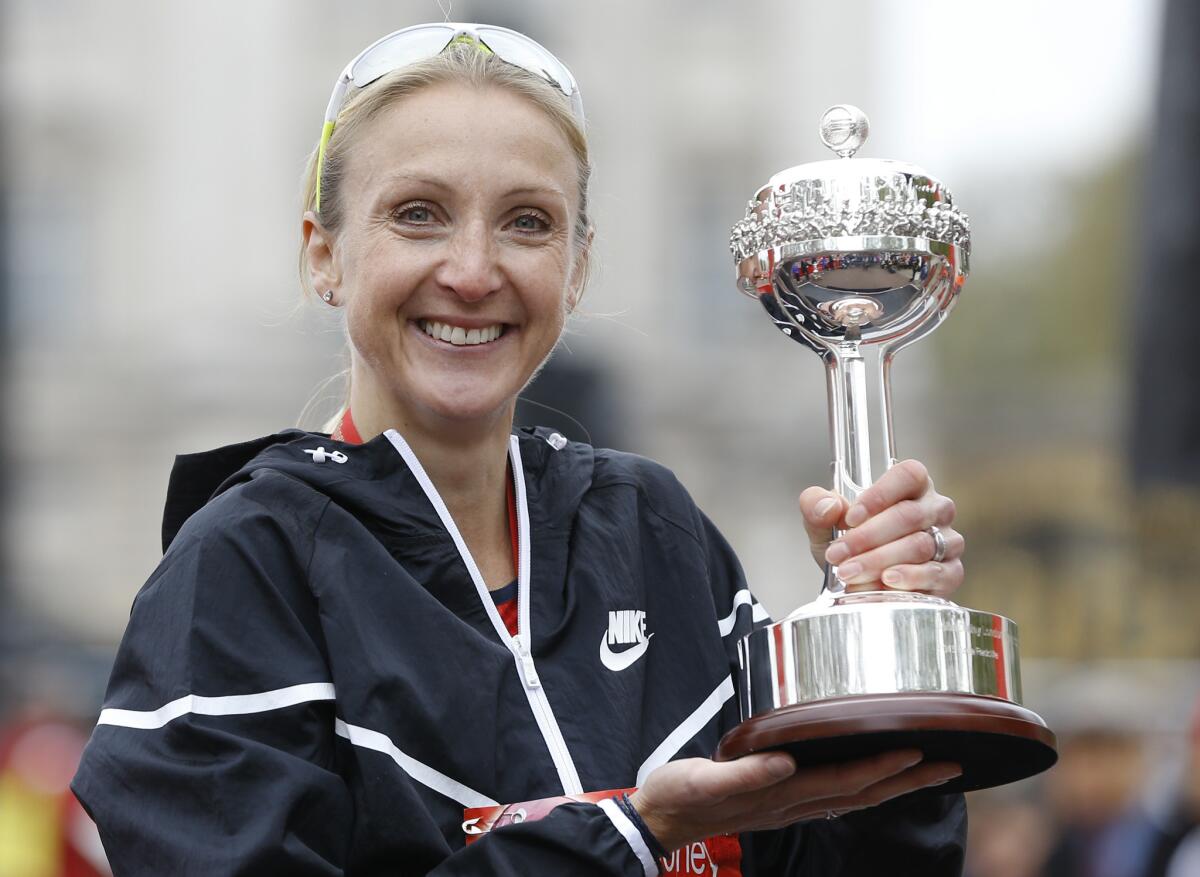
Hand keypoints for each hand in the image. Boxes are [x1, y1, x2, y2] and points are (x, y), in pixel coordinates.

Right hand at [628, 750, 959, 852]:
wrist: (660, 821)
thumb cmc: (679, 796)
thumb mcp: (702, 781)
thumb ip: (744, 773)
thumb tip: (785, 762)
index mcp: (779, 794)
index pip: (843, 781)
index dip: (881, 766)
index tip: (916, 749)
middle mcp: (794, 803)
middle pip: (863, 792)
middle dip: (908, 778)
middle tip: (951, 763)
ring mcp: (790, 806)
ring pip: (856, 798)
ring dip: (896, 785)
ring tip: (930, 771)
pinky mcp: (782, 802)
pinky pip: (837, 798)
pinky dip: (867, 788)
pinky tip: (878, 780)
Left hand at [799, 459, 963, 596]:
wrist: (859, 584)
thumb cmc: (848, 544)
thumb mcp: (822, 524)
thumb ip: (816, 507)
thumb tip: (829, 506)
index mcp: (911, 485)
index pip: (908, 475)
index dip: (880, 494)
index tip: (850, 517)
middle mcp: (936, 508)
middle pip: (909, 515)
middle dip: (868, 536)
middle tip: (838, 554)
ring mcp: (948, 540)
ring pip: (920, 545)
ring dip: (880, 560)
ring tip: (850, 572)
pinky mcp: (951, 572)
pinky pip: (936, 573)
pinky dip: (909, 578)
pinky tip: (887, 580)